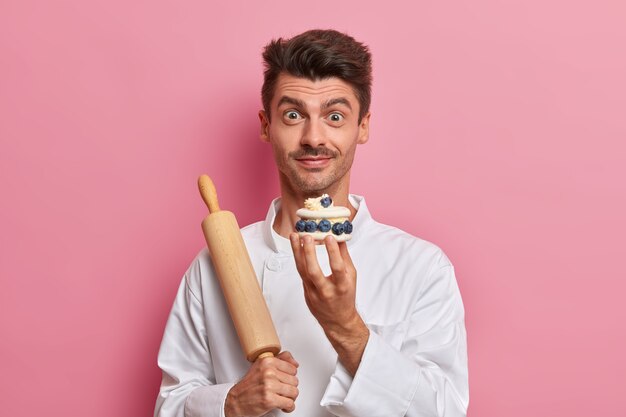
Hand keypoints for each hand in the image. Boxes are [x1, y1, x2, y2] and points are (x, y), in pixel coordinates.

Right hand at [224, 351, 298, 416]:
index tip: (283, 381)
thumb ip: (281, 360)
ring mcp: (268, 386)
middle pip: (294, 381)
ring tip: (281, 398)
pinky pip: (290, 404)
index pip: (293, 368)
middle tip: (281, 391)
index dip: (289, 377)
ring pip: (294, 392)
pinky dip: (288, 407)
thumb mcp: (262, 366)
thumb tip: (296, 363)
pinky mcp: (269, 400)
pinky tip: (282, 406)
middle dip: (290, 388)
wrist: (236, 401)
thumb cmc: (249, 386)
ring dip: (289, 398)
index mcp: (267, 361)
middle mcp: (268, 372)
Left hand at [289, 234, 368, 374]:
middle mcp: (326, 291)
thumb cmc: (345, 295)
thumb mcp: (351, 276)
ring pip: (302, 271)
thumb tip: (340, 235)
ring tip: (295, 236)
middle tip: (306, 236)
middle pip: (314, 271)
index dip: (333, 252)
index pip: (337, 268)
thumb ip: (344, 256)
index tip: (330, 237)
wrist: (338, 320)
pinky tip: (296, 246)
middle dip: (309, 252)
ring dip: (297, 252)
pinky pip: (301, 273)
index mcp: (342, 286)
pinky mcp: (305, 293)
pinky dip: (298, 258)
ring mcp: (313, 293)